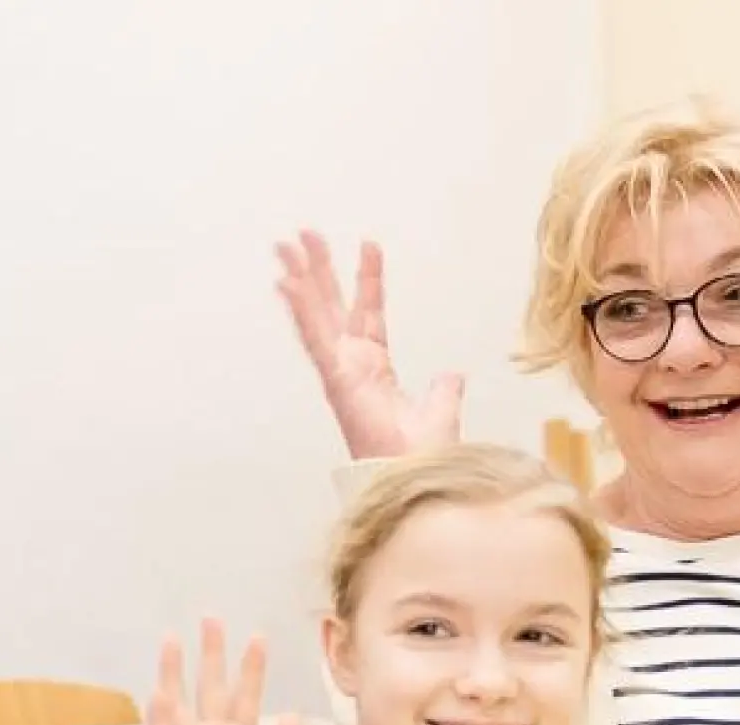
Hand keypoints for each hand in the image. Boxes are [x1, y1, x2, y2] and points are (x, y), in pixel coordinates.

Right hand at [147, 618, 305, 724]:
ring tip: (172, 639)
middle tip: (211, 618)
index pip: (245, 696)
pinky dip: (160, 719)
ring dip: (173, 675)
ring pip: (179, 706)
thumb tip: (289, 712)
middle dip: (211, 655)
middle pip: (211, 690)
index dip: (251, 668)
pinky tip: (159, 691)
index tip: (258, 636)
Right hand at [275, 231, 464, 458]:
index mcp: (374, 368)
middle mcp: (352, 365)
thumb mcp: (441, 409)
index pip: (370, 312)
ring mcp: (341, 371)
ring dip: (302, 281)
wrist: (418, 473)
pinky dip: (301, 312)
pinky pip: (316, 339)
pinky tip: (287, 284)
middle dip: (319, 271)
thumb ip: (444, 388)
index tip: (368, 245)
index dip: (369, 279)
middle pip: (332, 307)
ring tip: (287, 247)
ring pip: (317, 316)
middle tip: (304, 236)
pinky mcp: (336, 379)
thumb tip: (452, 375)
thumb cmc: (423, 453)